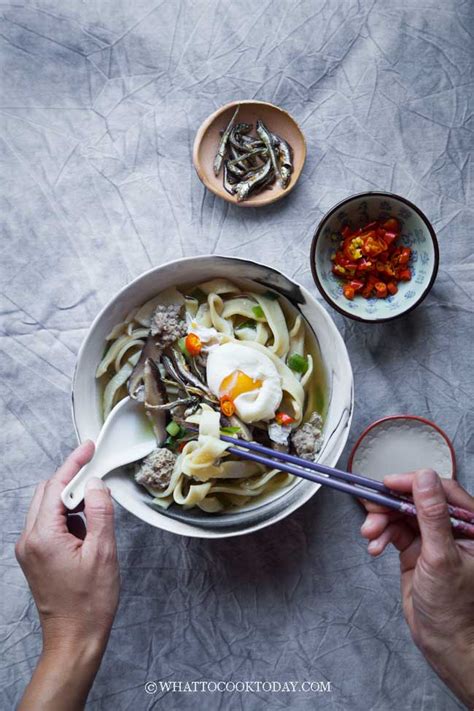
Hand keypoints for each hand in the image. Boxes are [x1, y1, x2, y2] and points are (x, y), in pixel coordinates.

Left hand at [15, 442, 119, 710]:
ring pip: (47, 507)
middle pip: (47, 493)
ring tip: (97, 508)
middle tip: (98, 472)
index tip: (89, 448)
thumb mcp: (103, 552)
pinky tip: (87, 527)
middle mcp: (29, 540)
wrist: (75, 638)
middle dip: (72, 479)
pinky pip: (48, 524)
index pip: (56, 486)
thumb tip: (96, 484)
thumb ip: (99, 512)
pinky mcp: (36, 557)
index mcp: (43, 536)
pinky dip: (67, 517)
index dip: (74, 463)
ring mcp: (30, 550)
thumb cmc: (90, 602)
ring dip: (70, 500)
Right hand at [361, 469, 473, 707]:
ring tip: (369, 535)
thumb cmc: (455, 608)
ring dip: (381, 522)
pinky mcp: (416, 551)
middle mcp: (453, 528)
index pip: (440, 490)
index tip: (389, 483)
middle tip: (371, 511)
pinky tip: (375, 547)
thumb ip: (431, 515)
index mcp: (472, 526)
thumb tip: (424, 478)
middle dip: (390, 505)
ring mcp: (433, 539)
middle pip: (416, 500)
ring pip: (401, 514)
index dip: (413, 483)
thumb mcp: (441, 557)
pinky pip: (394, 531)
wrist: (445, 644)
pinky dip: (381, 536)